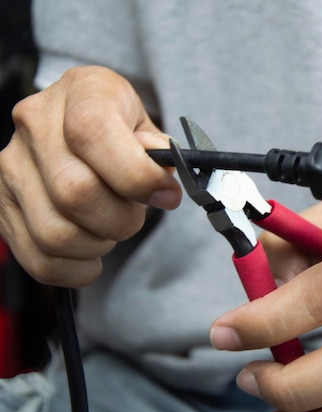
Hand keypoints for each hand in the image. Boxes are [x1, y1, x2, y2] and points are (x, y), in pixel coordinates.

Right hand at [0, 65, 180, 286]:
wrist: (80, 122)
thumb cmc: (121, 126)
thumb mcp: (149, 125)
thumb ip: (161, 154)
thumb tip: (163, 184)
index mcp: (82, 92)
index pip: (93, 134)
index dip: (134, 175)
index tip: (163, 194)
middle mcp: (36, 123)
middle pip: (75, 192)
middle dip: (121, 219)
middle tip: (135, 215)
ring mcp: (12, 165)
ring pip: (54, 233)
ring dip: (98, 244)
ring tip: (111, 228)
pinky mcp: (3, 202)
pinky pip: (37, 258)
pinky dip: (75, 269)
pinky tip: (93, 254)